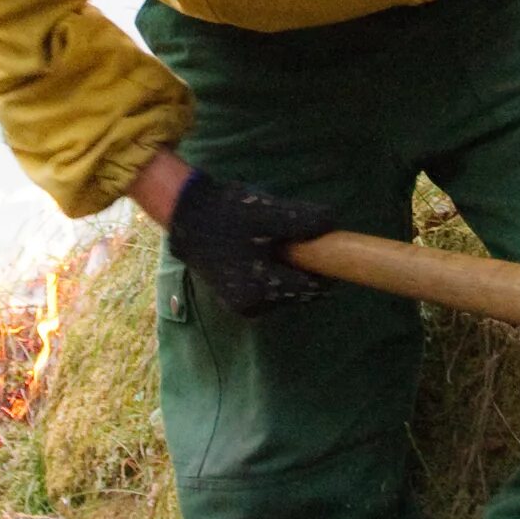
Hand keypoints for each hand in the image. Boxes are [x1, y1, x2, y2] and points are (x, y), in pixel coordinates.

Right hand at [167, 168, 338, 317]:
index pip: (310, 288)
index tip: (333, 250)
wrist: (186, 215)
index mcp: (260, 289)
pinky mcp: (234, 298)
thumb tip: (332, 224)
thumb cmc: (227, 213)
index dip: (326, 269)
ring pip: (284, 291)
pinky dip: (274, 273)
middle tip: (302, 240)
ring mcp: (240, 304)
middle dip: (306, 269)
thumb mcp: (268, 212)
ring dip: (289, 271)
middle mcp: (251, 306)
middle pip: (298, 292)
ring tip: (278, 242)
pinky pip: (268, 289)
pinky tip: (264, 251)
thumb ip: (303, 220)